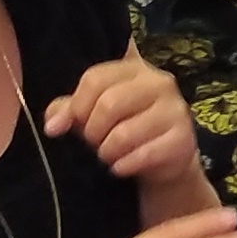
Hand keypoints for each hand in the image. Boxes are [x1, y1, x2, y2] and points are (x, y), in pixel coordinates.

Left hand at [44, 44, 200, 189]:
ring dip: (107, 152)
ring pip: (124, 134)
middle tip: (94, 143)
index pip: (95, 78)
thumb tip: (53, 126)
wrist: (164, 159)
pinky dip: (124, 166)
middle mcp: (160, 83)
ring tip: (109, 155)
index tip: (73, 124)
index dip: (77, 106)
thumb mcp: (93, 114)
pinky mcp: (183, 140)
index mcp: (135, 69)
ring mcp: (176, 111)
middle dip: (93, 131)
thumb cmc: (124, 129)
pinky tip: (121, 168)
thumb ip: (69, 111)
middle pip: (109, 104)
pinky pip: (143, 155)